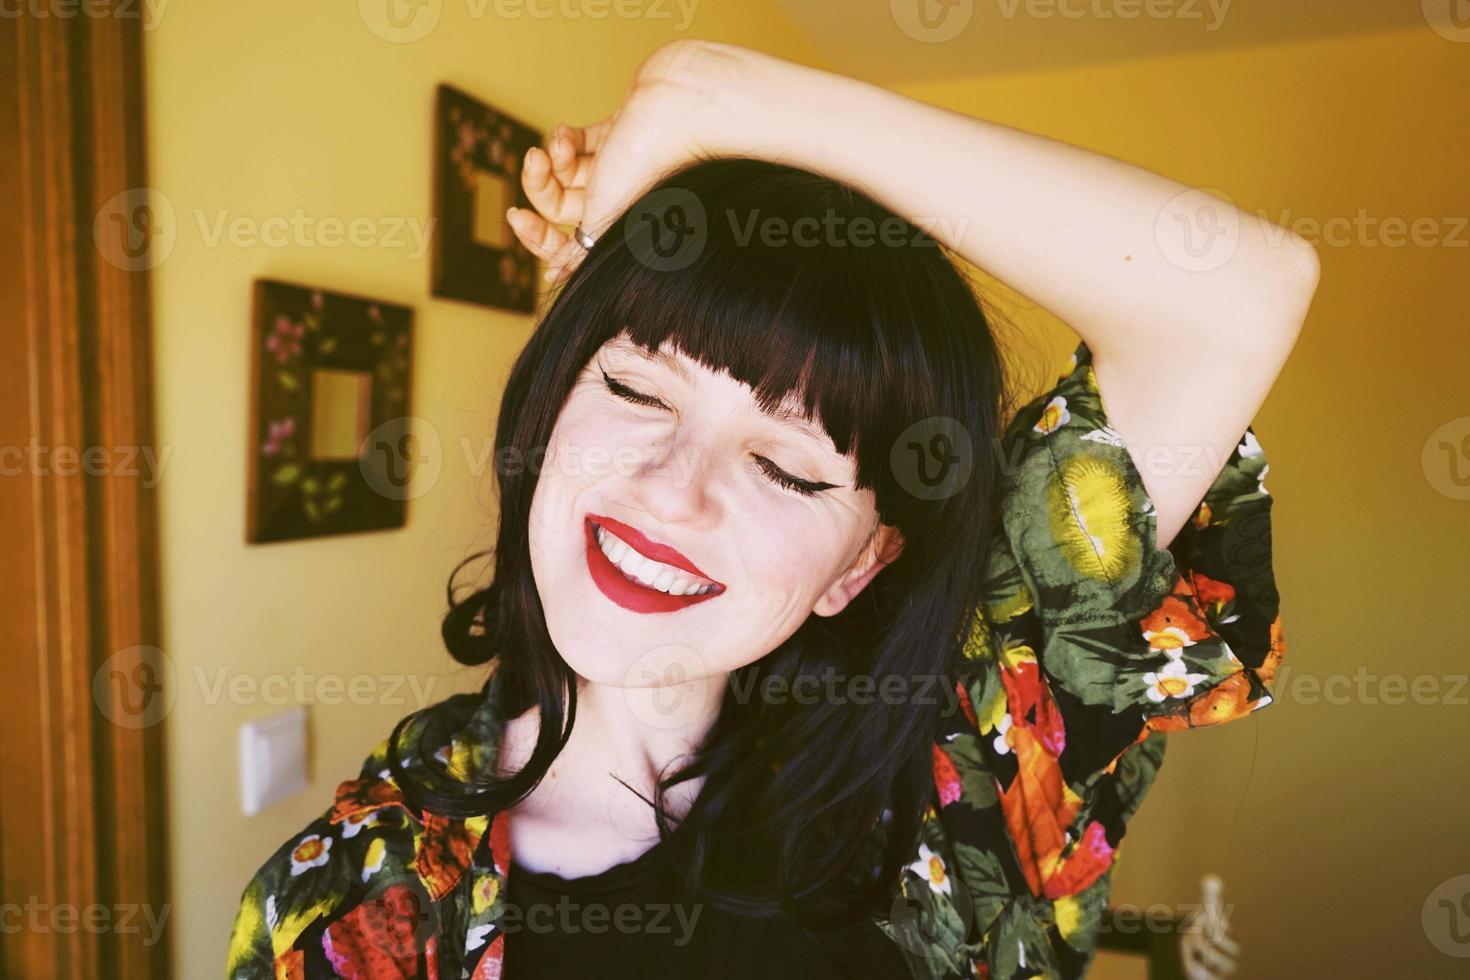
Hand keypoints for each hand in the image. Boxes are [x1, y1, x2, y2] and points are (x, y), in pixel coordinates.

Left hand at [506, 40, 728, 285]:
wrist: (683, 108)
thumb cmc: (653, 168)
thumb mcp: (606, 224)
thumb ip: (578, 254)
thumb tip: (555, 273)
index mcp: (621, 232)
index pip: (569, 248)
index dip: (539, 239)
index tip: (518, 219)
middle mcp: (620, 203)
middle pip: (562, 207)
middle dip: (539, 186)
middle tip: (534, 162)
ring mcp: (619, 166)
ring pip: (565, 171)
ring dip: (551, 157)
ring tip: (555, 144)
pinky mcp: (618, 132)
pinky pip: (579, 141)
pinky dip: (565, 138)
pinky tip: (567, 133)